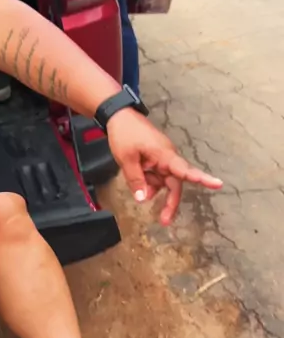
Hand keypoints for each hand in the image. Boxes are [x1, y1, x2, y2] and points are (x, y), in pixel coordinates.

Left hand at [106, 109, 222, 224]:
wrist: (119, 116)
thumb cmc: (125, 134)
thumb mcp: (126, 159)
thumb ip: (136, 180)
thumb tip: (143, 199)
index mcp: (164, 155)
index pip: (185, 170)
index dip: (202, 179)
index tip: (218, 184)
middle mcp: (167, 158)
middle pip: (175, 184)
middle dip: (170, 202)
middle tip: (164, 221)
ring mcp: (162, 159)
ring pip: (163, 181)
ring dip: (153, 188)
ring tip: (137, 185)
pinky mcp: (155, 160)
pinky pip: (156, 176)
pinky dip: (148, 182)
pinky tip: (138, 181)